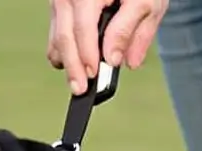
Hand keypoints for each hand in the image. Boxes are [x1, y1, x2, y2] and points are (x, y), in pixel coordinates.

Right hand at [47, 0, 169, 94]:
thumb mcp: (146, 3)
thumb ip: (130, 31)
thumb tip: (115, 61)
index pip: (82, 27)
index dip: (87, 54)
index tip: (93, 75)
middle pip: (64, 37)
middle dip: (73, 66)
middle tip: (80, 90)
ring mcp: (60, 1)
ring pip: (56, 38)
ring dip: (67, 61)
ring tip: (79, 81)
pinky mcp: (59, 8)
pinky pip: (55, 34)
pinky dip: (65, 51)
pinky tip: (78, 63)